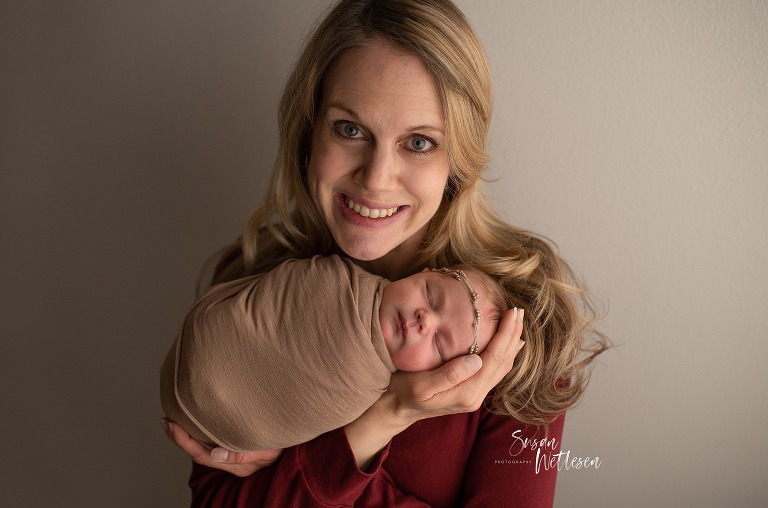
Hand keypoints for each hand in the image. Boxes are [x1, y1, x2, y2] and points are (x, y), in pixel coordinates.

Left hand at [161, 418, 282, 476]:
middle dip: (180, 436)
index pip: (202, 454)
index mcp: (235, 464)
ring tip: (176, 418)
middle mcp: (231, 461)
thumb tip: (215, 453)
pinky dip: (203, 431)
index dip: (182, 441)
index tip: (169, 424)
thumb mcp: (268, 451)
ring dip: (189, 433)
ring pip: (205, 446)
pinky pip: (215, 441)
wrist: (298, 443)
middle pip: (198, 451)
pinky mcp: (238, 447)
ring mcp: (234, 455)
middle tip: (166, 419)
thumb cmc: (285, 447)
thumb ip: (242, 454)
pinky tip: (199, 421)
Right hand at [388, 307, 525, 423]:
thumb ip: (450, 375)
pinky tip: (509, 344)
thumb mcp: (422, 385)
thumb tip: (478, 360)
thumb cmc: (404, 392)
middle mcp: (476, 395)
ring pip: (502, 366)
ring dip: (511, 343)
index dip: (506, 334)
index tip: (513, 313)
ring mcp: (476, 394)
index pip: (494, 359)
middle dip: (513, 335)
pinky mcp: (472, 390)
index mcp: (467, 392)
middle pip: (503, 362)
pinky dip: (504, 353)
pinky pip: (495, 370)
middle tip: (520, 312)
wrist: (397, 408)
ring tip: (517, 322)